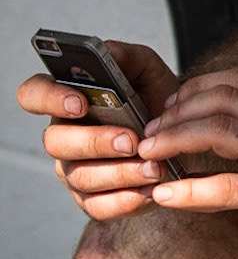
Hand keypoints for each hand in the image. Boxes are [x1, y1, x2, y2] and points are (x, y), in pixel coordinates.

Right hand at [17, 41, 181, 220]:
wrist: (184, 135)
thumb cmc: (157, 100)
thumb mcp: (146, 70)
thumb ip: (124, 56)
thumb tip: (105, 52)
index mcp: (66, 100)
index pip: (33, 94)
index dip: (49, 99)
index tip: (80, 103)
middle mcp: (64, 136)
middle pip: (56, 142)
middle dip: (95, 141)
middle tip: (131, 140)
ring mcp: (74, 170)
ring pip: (82, 176)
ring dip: (120, 173)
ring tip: (154, 167)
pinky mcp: (93, 200)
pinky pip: (98, 207)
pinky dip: (127, 200)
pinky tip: (150, 190)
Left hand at [137, 68, 237, 258]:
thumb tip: (231, 147)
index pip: (236, 83)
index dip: (195, 88)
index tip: (170, 107)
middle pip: (220, 99)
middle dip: (175, 113)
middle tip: (148, 134)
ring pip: (220, 130)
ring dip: (174, 139)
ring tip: (147, 156)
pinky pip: (229, 186)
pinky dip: (191, 189)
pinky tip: (166, 196)